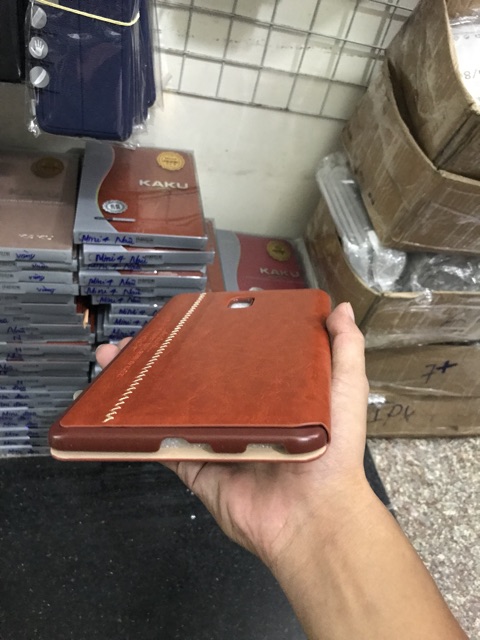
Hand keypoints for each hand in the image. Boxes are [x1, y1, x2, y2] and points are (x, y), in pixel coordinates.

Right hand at [95, 302, 371, 567]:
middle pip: (196, 381)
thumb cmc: (334, 451)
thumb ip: (344, 350)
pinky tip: (119, 407)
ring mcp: (216, 441)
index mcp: (271, 395)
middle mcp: (240, 415)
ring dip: (142, 388)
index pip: (234, 360)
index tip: (188, 318)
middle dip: (166, 359)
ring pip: (171, 409)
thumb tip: (340, 309)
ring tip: (116, 361)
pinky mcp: (198, 468)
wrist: (315, 517)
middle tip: (142, 337)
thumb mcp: (347, 389)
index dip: (210, 338)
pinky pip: (164, 448)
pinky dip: (139, 431)